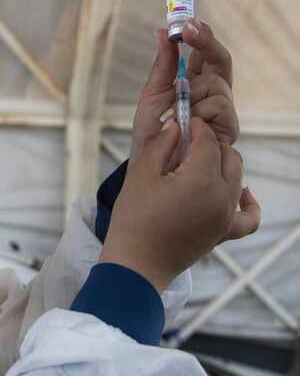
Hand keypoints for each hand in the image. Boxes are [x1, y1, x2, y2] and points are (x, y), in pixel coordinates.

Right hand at [99, 118, 260, 292]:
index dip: (197, 127)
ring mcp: (226, 217)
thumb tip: (175, 126)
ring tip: (201, 163)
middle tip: (189, 141)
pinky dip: (250, 203)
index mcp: (200, 179)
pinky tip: (241, 194)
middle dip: (211, 144)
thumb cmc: (133, 219)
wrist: (136, 263)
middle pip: (229, 157)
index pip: (207, 141)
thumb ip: (161, 145)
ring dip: (224, 165)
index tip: (186, 120)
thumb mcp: (141, 174)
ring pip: (238, 179)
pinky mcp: (224, 233)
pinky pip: (249, 217)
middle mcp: (221, 196)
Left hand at [130, 18, 237, 173]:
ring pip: (217, 83)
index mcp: (196, 82)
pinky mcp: (227, 129)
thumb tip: (161, 32)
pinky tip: (183, 124)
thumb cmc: (152, 131)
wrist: (150, 163)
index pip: (206, 53)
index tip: (188, 21)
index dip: (202, 35)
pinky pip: (220, 105)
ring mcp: (221, 111)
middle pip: (221, 60)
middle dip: (205, 42)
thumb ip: (163, 65)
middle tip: (188, 30)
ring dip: (190, 92)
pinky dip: (198, 110)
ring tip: (171, 113)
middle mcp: (212, 93)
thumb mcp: (153, 93)